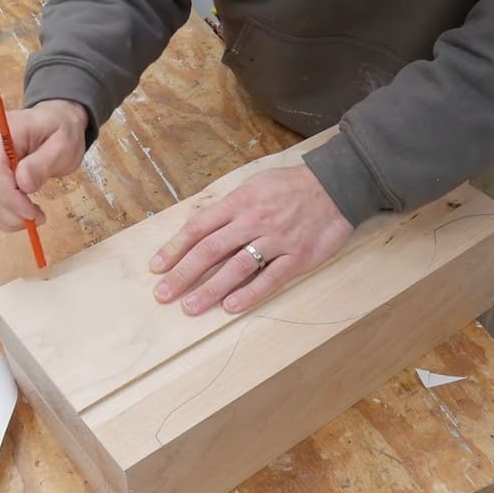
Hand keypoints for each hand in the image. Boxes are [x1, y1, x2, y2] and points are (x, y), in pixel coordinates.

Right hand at [0, 99, 88, 230]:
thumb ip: (43, 163)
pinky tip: (20, 214)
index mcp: (3, 132)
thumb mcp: (64, 145)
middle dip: (9, 212)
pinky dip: (0, 215)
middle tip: (37, 219)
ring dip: (4, 217)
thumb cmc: (62, 131)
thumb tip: (23, 184)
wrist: (55, 122)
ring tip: (31, 217)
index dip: (9, 197)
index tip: (32, 213)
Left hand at [150, 162, 353, 314]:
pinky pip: (270, 278)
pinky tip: (230, 307)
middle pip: (210, 250)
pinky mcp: (298, 256)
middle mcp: (253, 221)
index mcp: (239, 202)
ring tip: (190, 307)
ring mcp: (276, 240)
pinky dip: (250, 294)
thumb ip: (229, 207)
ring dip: (210, 289)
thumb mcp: (254, 185)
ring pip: (236, 267)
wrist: (337, 185)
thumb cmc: (291, 186)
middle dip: (183, 274)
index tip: (157, 267)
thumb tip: (202, 228)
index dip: (175, 248)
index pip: (199, 227)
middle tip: (163, 295)